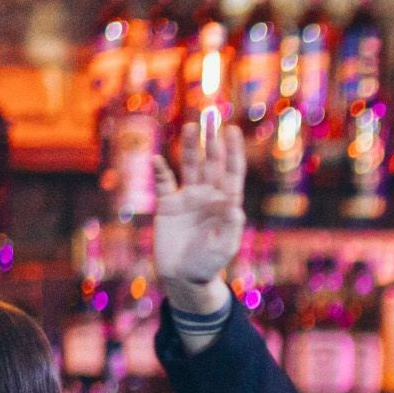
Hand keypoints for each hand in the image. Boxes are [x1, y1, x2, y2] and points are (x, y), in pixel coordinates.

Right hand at [149, 121, 246, 306]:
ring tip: (191, 127)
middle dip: (212, 141)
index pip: (231, 172)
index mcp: (225, 202)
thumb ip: (230, 228)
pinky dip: (161, 172)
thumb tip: (235, 207)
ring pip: (190, 167)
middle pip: (211, 162)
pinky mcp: (168, 205)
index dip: (232, 151)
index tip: (232, 130)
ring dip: (190, 147)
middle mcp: (208, 195)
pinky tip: (158, 159)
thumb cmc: (209, 263)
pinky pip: (164, 184)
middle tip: (211, 115)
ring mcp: (188, 198)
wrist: (185, 276)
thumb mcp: (224, 247)